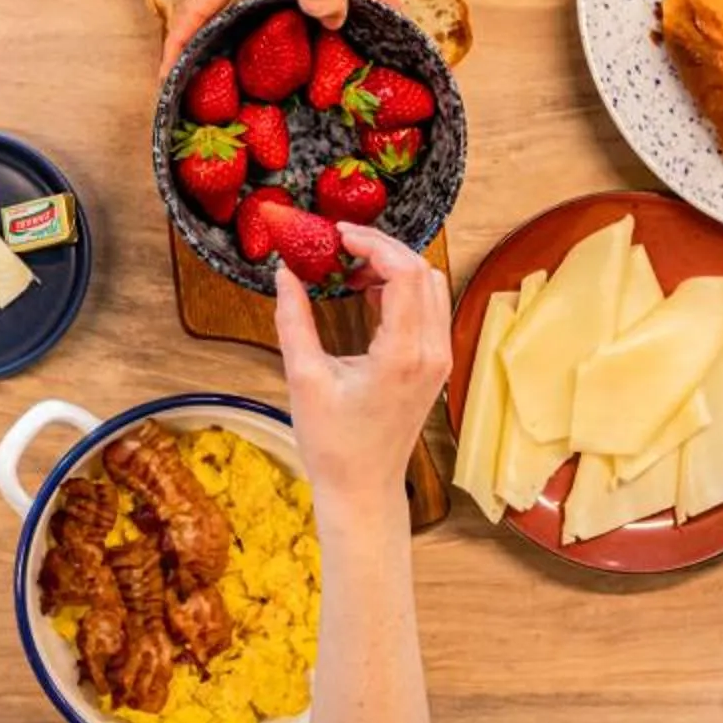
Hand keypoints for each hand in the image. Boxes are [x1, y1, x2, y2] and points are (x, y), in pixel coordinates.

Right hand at [274, 223, 449, 512]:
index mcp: (402, 355)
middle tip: (341, 243)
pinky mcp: (435, 365)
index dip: (373, 243)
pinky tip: (367, 293)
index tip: (338, 233)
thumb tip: (284, 274)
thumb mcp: (304, 377)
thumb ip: (293, 320)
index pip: (404, 273)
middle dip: (382, 248)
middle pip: (422, 271)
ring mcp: (438, 359)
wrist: (363, 488)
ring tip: (350, 268)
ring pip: (431, 286)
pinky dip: (402, 290)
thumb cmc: (333, 444)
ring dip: (394, 268)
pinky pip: (428, 309)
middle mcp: (431, 353)